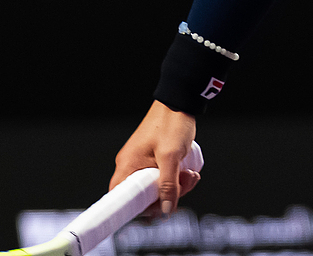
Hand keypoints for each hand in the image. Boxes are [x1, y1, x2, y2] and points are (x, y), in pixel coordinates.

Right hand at [111, 100, 201, 215]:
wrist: (179, 102)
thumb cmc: (171, 124)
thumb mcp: (171, 157)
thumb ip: (168, 185)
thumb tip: (167, 209)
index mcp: (127, 166)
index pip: (121, 200)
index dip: (139, 209)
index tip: (159, 208)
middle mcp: (131, 166)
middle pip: (144, 196)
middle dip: (167, 195)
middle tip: (185, 184)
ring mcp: (142, 163)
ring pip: (156, 187)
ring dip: (176, 186)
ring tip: (191, 175)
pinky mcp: (153, 160)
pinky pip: (162, 177)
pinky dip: (176, 178)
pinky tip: (188, 172)